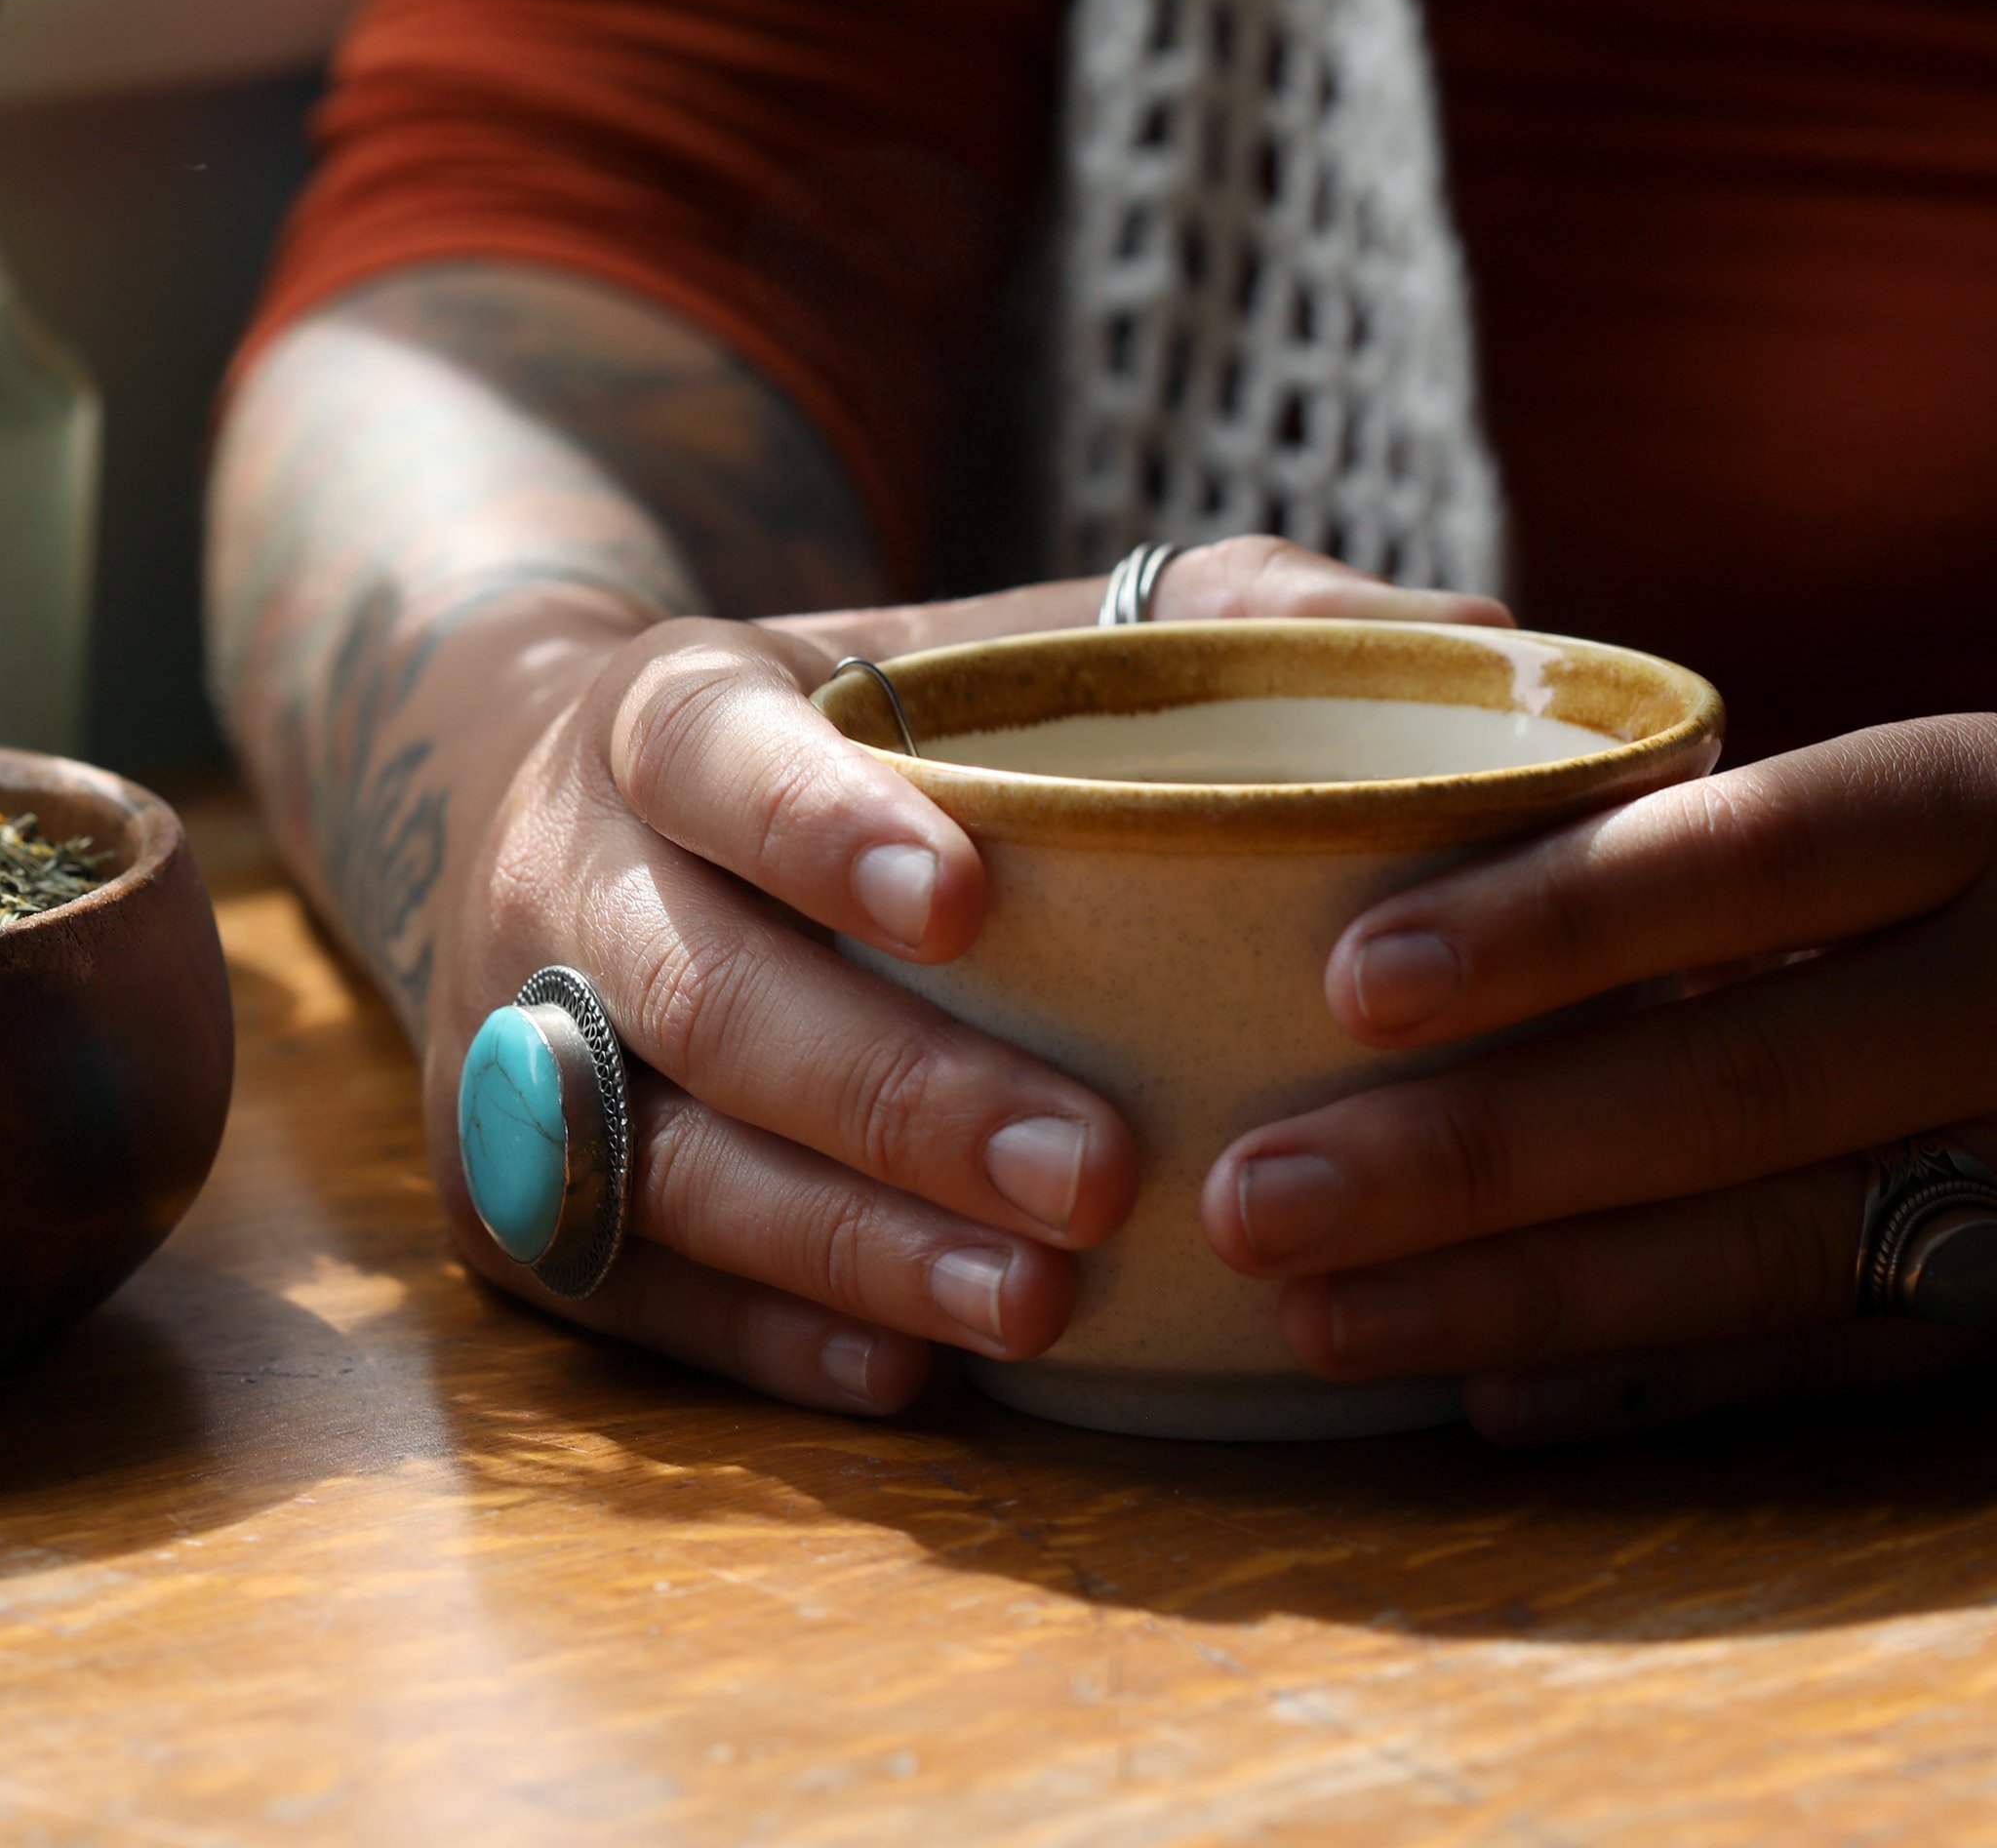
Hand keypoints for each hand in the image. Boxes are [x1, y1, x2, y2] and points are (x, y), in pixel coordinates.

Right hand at [427, 537, 1514, 1411]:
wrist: (565, 813)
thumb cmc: (854, 738)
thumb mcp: (982, 640)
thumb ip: (1215, 621)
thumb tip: (1484, 647)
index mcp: (665, 717)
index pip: (715, 758)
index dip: (817, 827)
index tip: (964, 900)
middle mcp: (564, 879)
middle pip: (701, 998)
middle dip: (894, 1095)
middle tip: (1097, 1171)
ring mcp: (515, 1044)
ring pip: (659, 1161)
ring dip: (843, 1243)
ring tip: (1031, 1307)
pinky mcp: (512, 1190)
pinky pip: (624, 1281)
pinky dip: (758, 1336)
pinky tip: (906, 1376)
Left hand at [1195, 714, 1996, 1441]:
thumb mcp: (1945, 791)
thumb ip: (1721, 841)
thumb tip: (1409, 896)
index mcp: (1989, 810)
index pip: (1746, 859)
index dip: (1548, 922)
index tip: (1346, 977)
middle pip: (1727, 1088)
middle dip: (1473, 1158)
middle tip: (1253, 1192)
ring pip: (1761, 1254)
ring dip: (1520, 1299)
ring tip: (1313, 1314)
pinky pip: (1834, 1364)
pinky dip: (1655, 1388)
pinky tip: (1486, 1399)